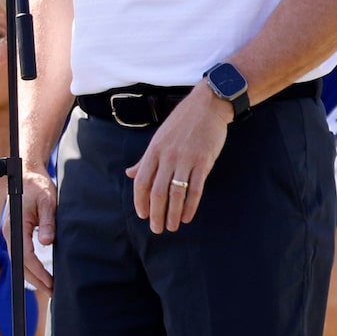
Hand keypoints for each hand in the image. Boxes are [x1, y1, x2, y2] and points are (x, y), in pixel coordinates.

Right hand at [15, 169, 57, 297]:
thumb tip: (47, 242)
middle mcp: (10, 233)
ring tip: (49, 287)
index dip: (38, 273)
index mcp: (15, 227)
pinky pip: (22, 254)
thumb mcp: (48, 201)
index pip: (26, 257)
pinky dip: (31, 266)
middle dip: (36, 280)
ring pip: (20, 261)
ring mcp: (12, 234)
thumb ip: (48, 222)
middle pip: (20, 264)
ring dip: (33, 275)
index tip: (51, 283)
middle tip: (53, 293)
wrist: (27, 174)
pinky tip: (41, 272)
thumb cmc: (37, 186)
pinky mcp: (17, 233)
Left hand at [127, 92, 228, 233]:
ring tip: (172, 227)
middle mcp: (167, 157)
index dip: (140, 201)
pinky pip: (196, 189)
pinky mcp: (204, 162)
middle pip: (157, 191)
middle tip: (156, 229)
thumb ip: (145, 160)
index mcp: (153, 152)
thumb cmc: (181, 124)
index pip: (141, 182)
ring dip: (172, 213)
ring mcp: (185, 160)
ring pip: (176, 193)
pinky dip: (190, 205)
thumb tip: (129, 174)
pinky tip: (187, 216)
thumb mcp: (158, 139)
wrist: (207, 106)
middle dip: (155, 213)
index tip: (142, 215)